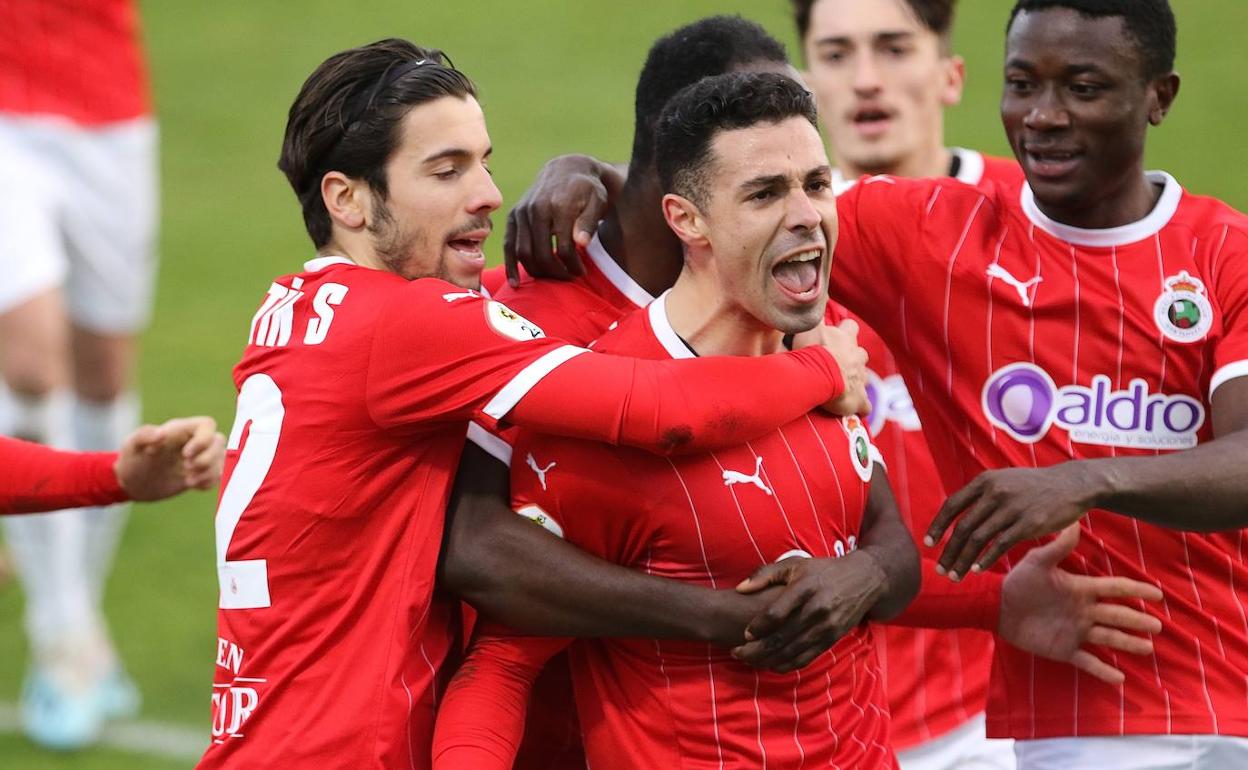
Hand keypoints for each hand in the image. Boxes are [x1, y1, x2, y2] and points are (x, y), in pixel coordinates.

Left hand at [114, 416, 225, 500]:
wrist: (133, 483)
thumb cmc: (131, 459)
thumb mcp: (131, 446)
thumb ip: (144, 436)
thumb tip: (162, 433)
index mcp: (181, 430)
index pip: (207, 425)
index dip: (203, 440)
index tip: (186, 455)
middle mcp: (194, 441)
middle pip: (218, 442)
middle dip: (207, 459)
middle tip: (186, 469)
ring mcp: (200, 457)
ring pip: (222, 459)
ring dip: (209, 472)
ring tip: (188, 480)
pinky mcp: (201, 473)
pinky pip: (218, 475)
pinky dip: (209, 482)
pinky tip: (192, 485)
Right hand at [503, 154, 624, 284]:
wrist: (567, 169)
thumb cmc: (587, 189)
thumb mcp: (597, 201)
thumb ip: (589, 222)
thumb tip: (581, 243)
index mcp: (558, 206)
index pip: (564, 248)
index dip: (573, 265)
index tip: (582, 272)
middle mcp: (535, 209)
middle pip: (541, 253)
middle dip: (556, 272)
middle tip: (568, 277)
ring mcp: (521, 212)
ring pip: (523, 252)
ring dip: (538, 272)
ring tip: (552, 278)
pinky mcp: (513, 217)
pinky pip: (508, 245)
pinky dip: (511, 266)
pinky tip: (515, 284)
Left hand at [729, 551, 887, 672]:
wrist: (864, 580)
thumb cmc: (822, 570)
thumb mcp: (795, 564)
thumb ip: (765, 574)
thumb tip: (740, 589)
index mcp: (805, 588)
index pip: (777, 613)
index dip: (759, 626)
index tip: (744, 633)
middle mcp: (817, 609)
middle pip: (782, 637)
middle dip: (756, 649)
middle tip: (737, 652)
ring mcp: (827, 626)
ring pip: (792, 651)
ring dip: (768, 660)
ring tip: (748, 660)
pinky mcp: (833, 639)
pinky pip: (807, 657)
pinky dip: (787, 665)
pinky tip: (771, 665)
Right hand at [793, 318, 869, 416]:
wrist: (820, 376)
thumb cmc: (812, 352)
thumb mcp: (809, 328)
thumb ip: (811, 316)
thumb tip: (815, 296)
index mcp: (844, 339)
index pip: (849, 327)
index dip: (844, 330)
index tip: (837, 335)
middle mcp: (857, 355)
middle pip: (861, 352)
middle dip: (853, 358)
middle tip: (837, 364)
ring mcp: (860, 377)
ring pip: (863, 377)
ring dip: (855, 381)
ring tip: (841, 389)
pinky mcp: (860, 399)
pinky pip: (864, 406)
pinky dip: (860, 408)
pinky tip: (853, 411)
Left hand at [925, 462, 1103, 577]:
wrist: (1071, 484)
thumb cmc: (1034, 485)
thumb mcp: (1003, 479)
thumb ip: (981, 494)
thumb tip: (957, 514)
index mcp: (985, 481)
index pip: (952, 505)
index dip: (938, 526)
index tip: (928, 543)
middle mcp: (995, 493)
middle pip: (963, 527)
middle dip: (948, 551)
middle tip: (939, 569)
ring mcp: (1011, 508)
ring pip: (978, 539)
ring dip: (963, 560)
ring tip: (955, 575)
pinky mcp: (1028, 524)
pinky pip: (1000, 545)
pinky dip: (985, 559)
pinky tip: (976, 570)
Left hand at [999, 525, 1162, 684]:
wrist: (997, 606)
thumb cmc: (1019, 581)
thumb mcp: (1038, 561)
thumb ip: (1058, 546)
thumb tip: (1075, 521)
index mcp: (1081, 589)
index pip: (1115, 589)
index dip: (1136, 590)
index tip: (1158, 594)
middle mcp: (1084, 611)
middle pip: (1118, 616)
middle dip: (1138, 621)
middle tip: (1159, 626)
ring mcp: (1076, 631)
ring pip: (1109, 638)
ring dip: (1128, 643)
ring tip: (1148, 648)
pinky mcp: (1064, 649)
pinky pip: (1088, 661)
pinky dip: (1103, 671)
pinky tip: (1119, 679)